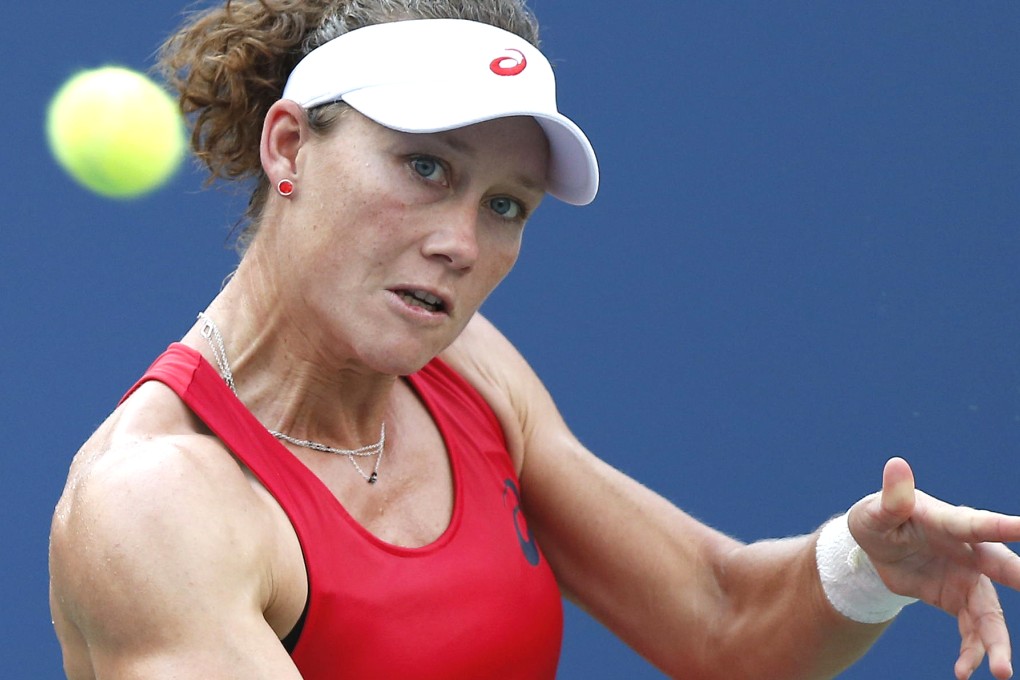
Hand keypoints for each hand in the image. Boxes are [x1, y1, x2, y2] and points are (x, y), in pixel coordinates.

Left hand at [849, 457, 1019, 679]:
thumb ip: (891, 497)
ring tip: (1002, 672)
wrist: (876, 549)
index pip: (977, 524)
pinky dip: (971, 651)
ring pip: (992, 613)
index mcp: (949, 523)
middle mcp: (968, 551)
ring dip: (997, 643)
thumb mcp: (876, 511)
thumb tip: (895, 465)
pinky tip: (963, 671)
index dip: (1002, 526)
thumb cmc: (878, 519)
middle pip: (1002, 569)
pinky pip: (972, 630)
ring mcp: (968, 578)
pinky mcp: (959, 600)